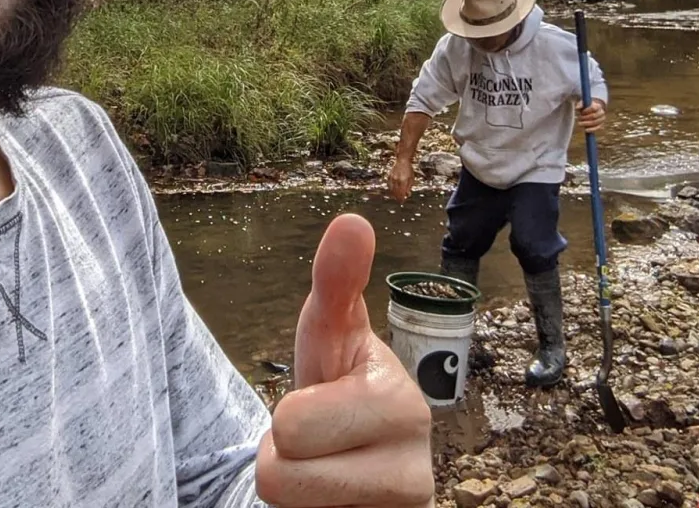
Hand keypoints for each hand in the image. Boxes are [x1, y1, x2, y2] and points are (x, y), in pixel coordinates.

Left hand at [254, 215, 434, 506]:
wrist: (356, 460)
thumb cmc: (339, 386)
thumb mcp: (329, 333)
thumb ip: (336, 281)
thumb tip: (353, 219)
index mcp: (404, 407)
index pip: (291, 426)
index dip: (287, 419)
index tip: (311, 417)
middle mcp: (418, 476)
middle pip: (280, 474)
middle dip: (282, 453)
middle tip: (314, 441)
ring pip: (286, 504)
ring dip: (292, 490)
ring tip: (322, 470)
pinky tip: (333, 500)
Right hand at [387, 157, 414, 202]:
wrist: (402, 160)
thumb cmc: (408, 169)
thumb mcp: (412, 178)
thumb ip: (409, 187)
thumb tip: (408, 195)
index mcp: (403, 181)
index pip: (401, 193)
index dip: (401, 198)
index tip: (402, 202)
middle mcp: (397, 180)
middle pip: (396, 192)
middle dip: (397, 197)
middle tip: (399, 201)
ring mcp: (392, 178)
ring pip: (392, 189)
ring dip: (393, 194)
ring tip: (396, 197)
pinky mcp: (389, 176)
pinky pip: (389, 185)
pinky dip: (390, 189)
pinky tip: (392, 191)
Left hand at [579, 98, 606, 131]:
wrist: (592, 111)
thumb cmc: (587, 107)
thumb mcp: (583, 104)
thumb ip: (580, 105)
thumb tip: (577, 108)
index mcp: (598, 106)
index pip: (593, 108)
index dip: (587, 111)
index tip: (582, 112)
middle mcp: (602, 112)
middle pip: (594, 116)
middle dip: (585, 118)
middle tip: (578, 118)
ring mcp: (602, 119)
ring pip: (595, 122)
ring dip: (586, 123)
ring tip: (579, 123)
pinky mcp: (601, 125)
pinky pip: (597, 128)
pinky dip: (591, 129)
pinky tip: (585, 130)